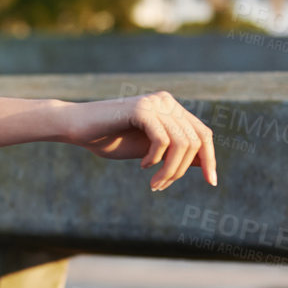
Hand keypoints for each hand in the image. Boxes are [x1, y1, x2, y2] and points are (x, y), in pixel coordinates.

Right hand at [62, 91, 217, 190]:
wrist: (76, 127)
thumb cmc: (109, 139)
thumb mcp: (149, 151)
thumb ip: (175, 153)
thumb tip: (205, 164)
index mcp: (171, 108)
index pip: (203, 134)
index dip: (210, 158)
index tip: (211, 182)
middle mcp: (167, 101)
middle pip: (196, 140)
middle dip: (183, 170)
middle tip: (161, 186)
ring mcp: (155, 103)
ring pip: (181, 143)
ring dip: (170, 170)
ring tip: (154, 182)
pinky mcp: (142, 109)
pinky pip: (163, 140)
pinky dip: (155, 159)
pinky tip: (142, 165)